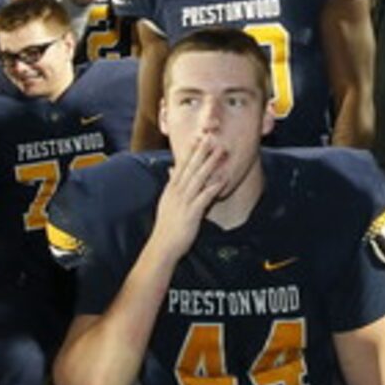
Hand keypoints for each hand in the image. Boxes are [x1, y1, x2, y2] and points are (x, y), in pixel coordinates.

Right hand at [150, 140, 231, 258]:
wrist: (162, 246)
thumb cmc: (167, 226)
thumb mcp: (167, 202)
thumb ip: (171, 184)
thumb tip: (172, 169)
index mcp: (172, 189)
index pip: (182, 166)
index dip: (191, 151)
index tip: (199, 138)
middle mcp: (177, 192)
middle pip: (190, 168)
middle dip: (201, 152)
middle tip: (211, 137)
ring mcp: (183, 202)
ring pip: (198, 179)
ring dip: (210, 164)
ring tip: (220, 153)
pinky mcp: (191, 213)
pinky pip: (203, 198)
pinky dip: (212, 188)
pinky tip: (222, 180)